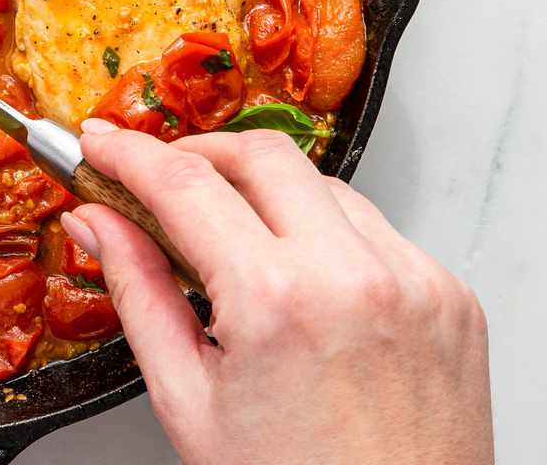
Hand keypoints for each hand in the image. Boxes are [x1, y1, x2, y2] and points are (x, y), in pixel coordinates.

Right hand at [62, 121, 492, 464]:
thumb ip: (138, 293)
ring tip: (235, 243)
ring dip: (267, 193)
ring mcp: (413, 279)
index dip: (130, 154)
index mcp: (276, 301)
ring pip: (323, 184)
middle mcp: (352, 275)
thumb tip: (97, 225)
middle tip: (160, 179)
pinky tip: (303, 280)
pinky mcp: (450, 294)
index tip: (102, 145)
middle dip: (199, 153)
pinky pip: (376, 231)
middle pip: (260, 153)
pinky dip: (328, 237)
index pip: (184, 184)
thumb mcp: (188, 401)